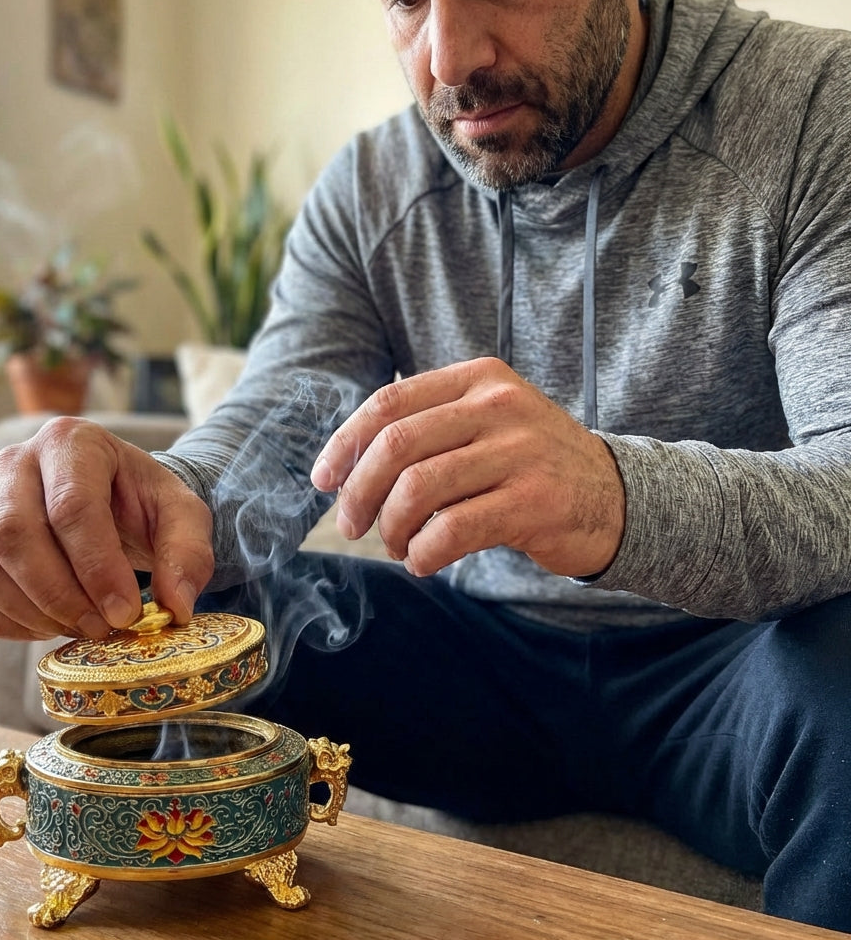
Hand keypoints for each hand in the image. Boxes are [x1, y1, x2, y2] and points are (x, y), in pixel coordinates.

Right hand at [0, 417, 213, 640]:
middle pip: (13, 534)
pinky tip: (53, 624)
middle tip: (104, 627)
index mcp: (72, 442)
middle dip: (61, 594)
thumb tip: (175, 606)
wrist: (115, 504)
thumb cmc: (144, 504)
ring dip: (36, 613)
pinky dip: (9, 622)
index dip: (97, 568)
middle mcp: (16, 463)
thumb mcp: (183, 515)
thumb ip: (188, 554)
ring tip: (85, 626)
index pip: (71, 506)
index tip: (126, 613)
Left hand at [310, 357, 623, 578]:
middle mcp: (499, 405)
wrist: (617, 497)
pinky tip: (422, 561)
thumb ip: (427, 431)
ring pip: (419, 488)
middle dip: (359, 491)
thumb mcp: (486, 425)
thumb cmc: (530, 466)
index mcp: (478, 378)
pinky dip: (423, 552)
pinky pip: (453, 529)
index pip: (390, 402)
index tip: (323, 481)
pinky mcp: (535, 501)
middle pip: (397, 444)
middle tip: (351, 525)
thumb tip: (344, 467)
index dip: (345, 444)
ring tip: (396, 545)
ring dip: (392, 527)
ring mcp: (521, 451)